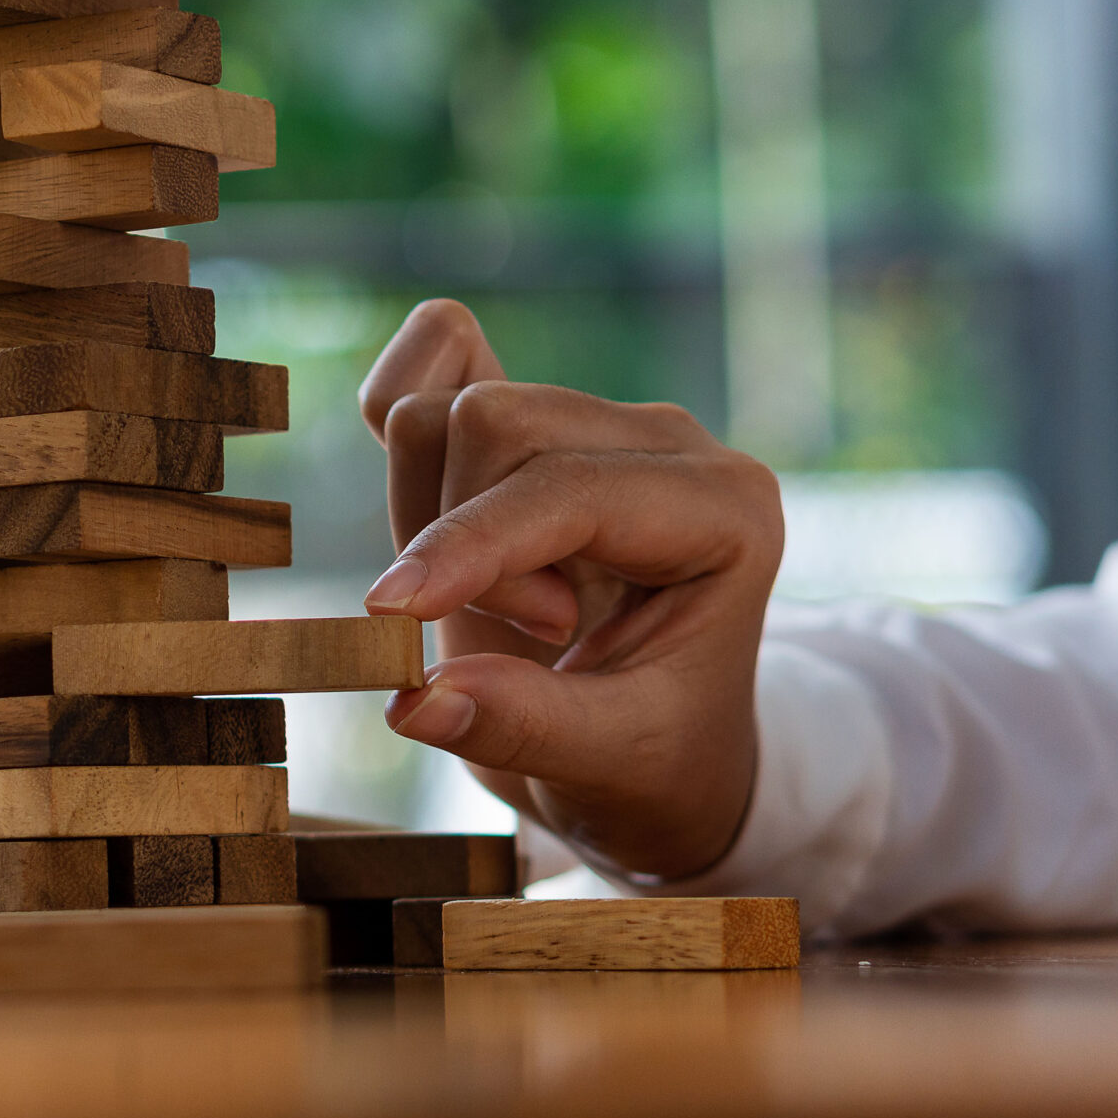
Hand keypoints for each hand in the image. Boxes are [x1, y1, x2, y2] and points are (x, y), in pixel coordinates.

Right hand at [356, 299, 782, 880]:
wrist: (657, 747)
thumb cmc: (654, 755)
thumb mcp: (610, 763)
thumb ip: (521, 725)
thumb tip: (414, 700)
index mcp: (725, 509)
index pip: (567, 486)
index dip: (470, 543)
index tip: (392, 611)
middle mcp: (665, 440)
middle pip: (494, 422)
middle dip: (462, 537)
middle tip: (530, 634)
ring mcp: (593, 417)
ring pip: (449, 406)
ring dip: (433, 514)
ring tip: (500, 599)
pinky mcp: (530, 420)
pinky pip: (438, 354)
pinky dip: (400, 410)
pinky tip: (425, 509)